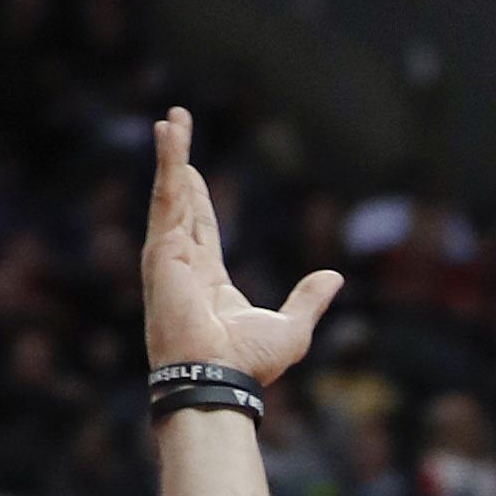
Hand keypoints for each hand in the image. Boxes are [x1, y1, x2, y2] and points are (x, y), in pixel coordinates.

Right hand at [143, 107, 341, 383]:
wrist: (220, 377)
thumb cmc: (249, 362)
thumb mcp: (291, 327)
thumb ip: (308, 299)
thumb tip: (333, 277)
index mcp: (208, 280)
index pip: (201, 228)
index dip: (197, 198)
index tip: (192, 173)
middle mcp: (183, 264)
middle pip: (181, 203)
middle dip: (179, 165)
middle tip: (175, 127)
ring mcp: (169, 255)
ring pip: (170, 193)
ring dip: (171, 154)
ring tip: (172, 118)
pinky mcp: (162, 249)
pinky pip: (167, 196)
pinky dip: (167, 164)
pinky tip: (169, 133)